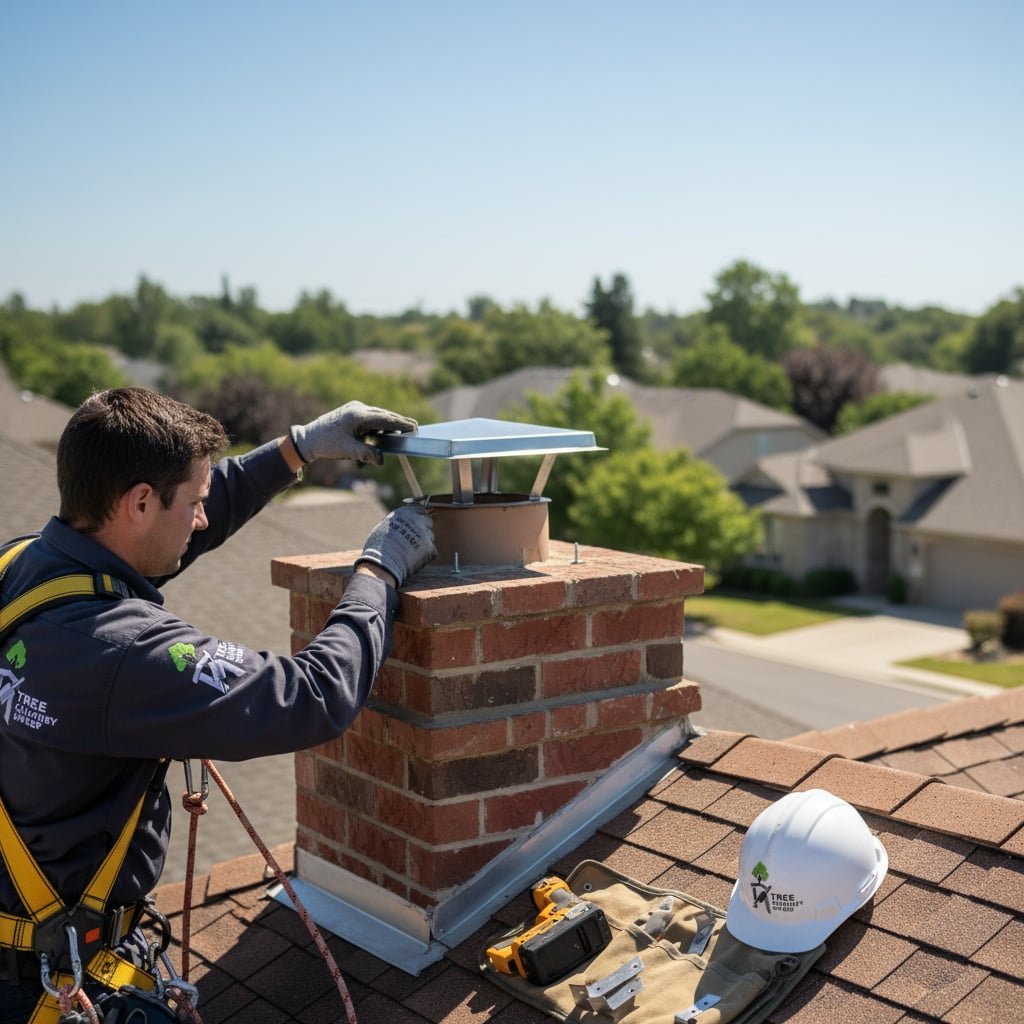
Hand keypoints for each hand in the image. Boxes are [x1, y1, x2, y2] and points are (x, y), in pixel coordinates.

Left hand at [290, 401, 416, 465]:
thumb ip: (366, 454)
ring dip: (386, 426)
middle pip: (384, 415)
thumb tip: (381, 460)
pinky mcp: (351, 412)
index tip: (414, 426)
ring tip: (399, 433)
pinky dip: (377, 427)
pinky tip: (379, 436)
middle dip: (398, 423)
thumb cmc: (327, 444)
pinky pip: (370, 418)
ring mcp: (354, 408)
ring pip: (377, 416)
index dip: (401, 423)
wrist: (308, 438)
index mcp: (357, 415)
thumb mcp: (347, 451)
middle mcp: (357, 408)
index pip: (385, 419)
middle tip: (413, 428)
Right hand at [356, 504, 435, 587]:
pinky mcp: (430, 548)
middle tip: (415, 538)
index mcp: (405, 513)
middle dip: (423, 528)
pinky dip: (425, 555)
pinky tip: (414, 559)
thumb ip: (396, 522)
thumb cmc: (378, 547)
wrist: (383, 564)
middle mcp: (417, 520)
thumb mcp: (383, 527)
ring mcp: (425, 534)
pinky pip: (431, 550)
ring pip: (430, 536)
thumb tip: (400, 522)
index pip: (419, 509)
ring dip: (424, 542)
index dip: (418, 516)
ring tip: (410, 551)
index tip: (417, 521)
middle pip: (427, 521)